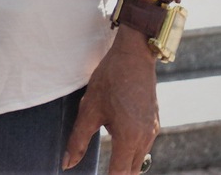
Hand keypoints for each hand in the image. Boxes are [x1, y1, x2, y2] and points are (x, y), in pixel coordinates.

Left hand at [65, 31, 158, 172]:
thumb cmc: (109, 80)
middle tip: (99, 171)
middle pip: (130, 170)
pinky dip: (130, 150)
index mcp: (128, 137)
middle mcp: (145, 138)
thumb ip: (77, 140)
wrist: (134, 56)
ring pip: (138, 159)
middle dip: (116, 174)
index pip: (119, 173)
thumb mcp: (88, 109)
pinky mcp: (154, 123)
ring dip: (122, 163)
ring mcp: (153, 131)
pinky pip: (143, 146)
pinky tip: (116, 139)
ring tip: (105, 159)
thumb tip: (66, 164)